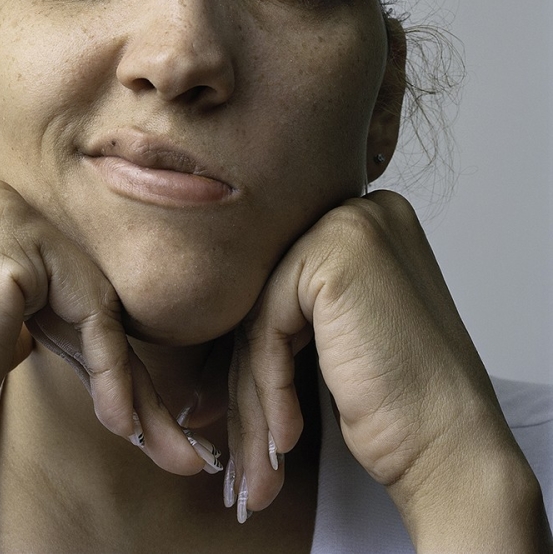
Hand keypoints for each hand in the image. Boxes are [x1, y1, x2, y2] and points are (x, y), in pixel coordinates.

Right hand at [0, 173, 202, 550]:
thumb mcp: (5, 331)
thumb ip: (51, 304)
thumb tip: (110, 320)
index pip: (64, 266)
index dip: (97, 333)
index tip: (129, 396)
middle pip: (84, 275)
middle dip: (117, 354)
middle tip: (151, 424)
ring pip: (96, 292)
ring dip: (120, 369)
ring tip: (133, 428)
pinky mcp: (6, 245)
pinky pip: (91, 308)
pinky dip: (110, 366)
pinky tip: (114, 416)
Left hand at [226, 190, 550, 549]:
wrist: (453, 449)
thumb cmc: (403, 403)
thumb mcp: (341, 330)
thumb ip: (294, 303)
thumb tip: (219, 313)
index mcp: (366, 221)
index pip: (281, 284)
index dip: (258, 353)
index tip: (242, 411)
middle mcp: (360, 211)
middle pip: (267, 299)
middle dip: (250, 381)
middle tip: (246, 448)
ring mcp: (349, 226)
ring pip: (260, 318)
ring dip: (254, 398)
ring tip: (258, 462)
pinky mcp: (334, 257)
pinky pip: (267, 329)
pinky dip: (269, 390)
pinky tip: (284, 436)